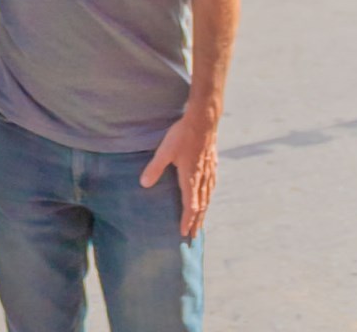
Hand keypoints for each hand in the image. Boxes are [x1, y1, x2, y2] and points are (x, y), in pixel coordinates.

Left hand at [140, 113, 217, 239]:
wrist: (203, 121)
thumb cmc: (182, 135)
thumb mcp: (165, 151)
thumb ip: (154, 168)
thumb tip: (144, 184)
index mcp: (190, 178)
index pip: (190, 206)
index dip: (187, 220)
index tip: (184, 233)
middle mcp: (202, 179)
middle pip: (201, 206)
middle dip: (196, 221)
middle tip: (194, 236)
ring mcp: (209, 172)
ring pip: (208, 197)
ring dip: (204, 211)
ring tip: (201, 222)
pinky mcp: (212, 164)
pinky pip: (212, 186)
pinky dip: (209, 196)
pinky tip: (208, 195)